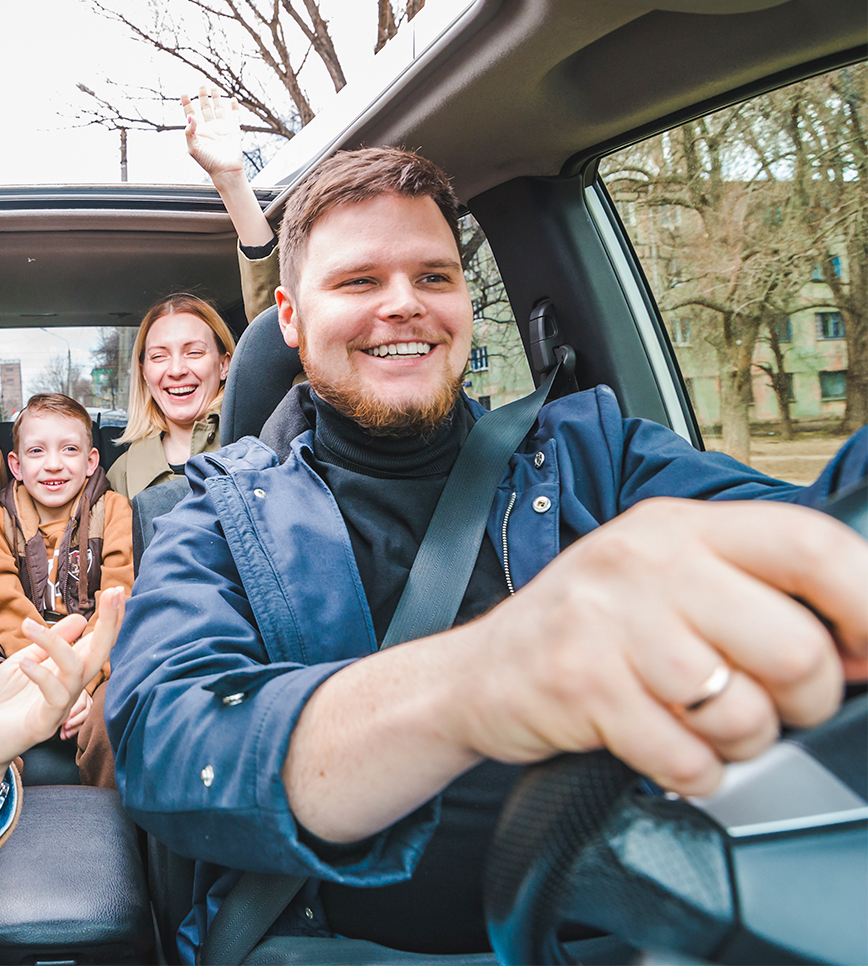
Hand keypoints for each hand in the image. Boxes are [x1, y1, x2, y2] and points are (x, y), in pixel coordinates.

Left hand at [0, 587, 125, 810]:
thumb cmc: (2, 701)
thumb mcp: (24, 660)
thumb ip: (49, 642)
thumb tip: (80, 618)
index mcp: (66, 673)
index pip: (95, 644)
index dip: (109, 620)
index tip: (116, 590)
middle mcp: (69, 689)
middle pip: (99, 656)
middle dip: (109, 624)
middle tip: (113, 593)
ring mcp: (59, 707)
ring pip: (75, 672)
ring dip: (56, 645)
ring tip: (29, 626)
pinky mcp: (44, 724)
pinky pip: (54, 697)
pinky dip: (42, 675)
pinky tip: (26, 661)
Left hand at [182, 86, 245, 177]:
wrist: (225, 171)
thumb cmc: (208, 162)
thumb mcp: (193, 148)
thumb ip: (189, 131)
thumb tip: (190, 116)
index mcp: (198, 131)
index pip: (190, 113)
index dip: (187, 102)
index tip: (183, 92)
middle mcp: (209, 127)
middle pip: (204, 107)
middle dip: (202, 95)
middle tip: (201, 83)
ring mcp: (221, 127)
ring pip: (218, 108)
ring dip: (216, 97)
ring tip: (213, 87)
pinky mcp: (233, 129)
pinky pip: (234, 115)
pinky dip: (234, 107)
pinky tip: (232, 99)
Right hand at [452, 498, 867, 795]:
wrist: (472, 675)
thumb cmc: (586, 633)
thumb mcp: (662, 579)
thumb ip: (749, 589)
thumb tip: (859, 644)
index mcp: (678, 526)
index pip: (810, 546)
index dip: (867, 607)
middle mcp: (643, 559)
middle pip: (793, 647)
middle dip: (802, 702)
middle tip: (769, 707)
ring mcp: (606, 620)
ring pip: (743, 712)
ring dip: (739, 744)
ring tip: (701, 727)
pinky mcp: (579, 683)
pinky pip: (687, 758)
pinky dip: (692, 774)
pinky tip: (664, 750)